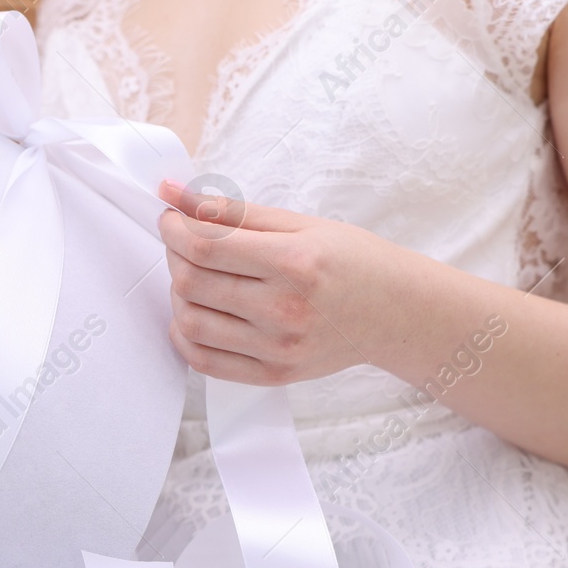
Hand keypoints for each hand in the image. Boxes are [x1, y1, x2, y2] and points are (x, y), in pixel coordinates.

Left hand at [157, 180, 406, 384]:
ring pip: (190, 323)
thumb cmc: (352, 262)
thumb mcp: (299, 224)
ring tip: (192, 275)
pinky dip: (185, 336)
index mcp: (293, 262)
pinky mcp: (273, 374)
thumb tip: (172, 193)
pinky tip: (194, 313)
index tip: (169, 217)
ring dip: (176, 293)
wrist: (397, 313)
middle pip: (191, 283)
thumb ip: (232, 211)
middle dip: (173, 254)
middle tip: (181, 241)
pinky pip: (204, 361)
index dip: (173, 228)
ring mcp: (277, 348)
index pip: (205, 246)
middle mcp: (284, 309)